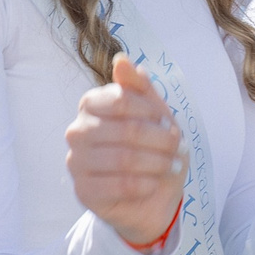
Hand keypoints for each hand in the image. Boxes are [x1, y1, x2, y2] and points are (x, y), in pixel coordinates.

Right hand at [66, 54, 186, 248]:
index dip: (152, 112)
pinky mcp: (83, 191)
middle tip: (178, 148)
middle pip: (127, 130)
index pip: (122, 99)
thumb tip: (121, 59)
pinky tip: (154, 183)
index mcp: (91, 105)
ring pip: (124, 159)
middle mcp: (77, 131)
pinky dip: (146, 184)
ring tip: (172, 165)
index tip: (169, 124)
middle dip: (161, 140)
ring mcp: (76, 162)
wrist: (154, 195)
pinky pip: (119, 186)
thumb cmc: (153, 148)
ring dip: (157, 163)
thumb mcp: (155, 114)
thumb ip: (140, 87)